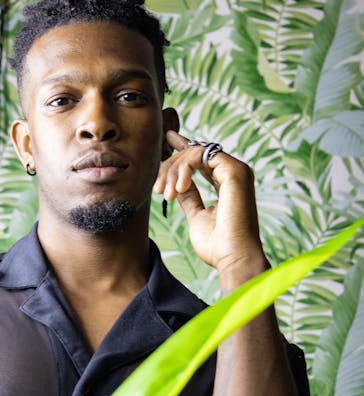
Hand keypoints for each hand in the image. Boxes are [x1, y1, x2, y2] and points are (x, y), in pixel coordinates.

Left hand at [154, 131, 265, 277]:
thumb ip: (189, 197)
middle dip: (170, 166)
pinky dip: (184, 168)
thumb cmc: (218, 245)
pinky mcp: (234, 170)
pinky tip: (178, 188)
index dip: (184, 147)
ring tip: (166, 193)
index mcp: (227, 183)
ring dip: (174, 169)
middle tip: (158, 188)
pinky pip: (201, 154)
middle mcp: (233, 173)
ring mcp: (236, 170)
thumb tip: (178, 185)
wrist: (233, 258)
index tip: (168, 138)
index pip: (203, 158)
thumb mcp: (196, 216)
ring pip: (196, 152)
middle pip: (194, 153)